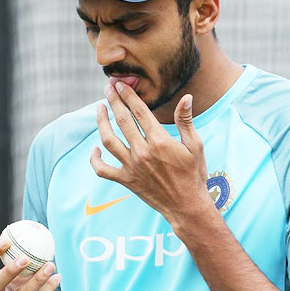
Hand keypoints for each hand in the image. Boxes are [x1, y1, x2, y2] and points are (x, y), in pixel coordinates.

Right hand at [0, 238, 60, 290]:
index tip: (6, 240)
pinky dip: (48, 288)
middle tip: (25, 258)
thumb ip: (18, 256)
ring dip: (37, 279)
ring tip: (50, 264)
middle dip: (9, 270)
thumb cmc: (19, 288)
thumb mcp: (16, 274)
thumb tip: (33, 226)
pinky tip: (57, 277)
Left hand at [91, 82, 211, 224]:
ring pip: (108, 140)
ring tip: (99, 109)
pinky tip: (95, 148)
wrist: (187, 206)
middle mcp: (142, 152)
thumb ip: (186, 121)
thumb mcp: (195, 146)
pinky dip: (95, 159)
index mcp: (160, 141)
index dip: (128, 95)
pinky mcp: (125, 180)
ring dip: (101, 122)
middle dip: (113, 101)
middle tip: (108, 88)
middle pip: (122, 120)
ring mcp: (131, 167)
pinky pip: (103, 169)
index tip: (120, 84)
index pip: (139, 111)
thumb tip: (186, 97)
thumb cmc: (193, 174)